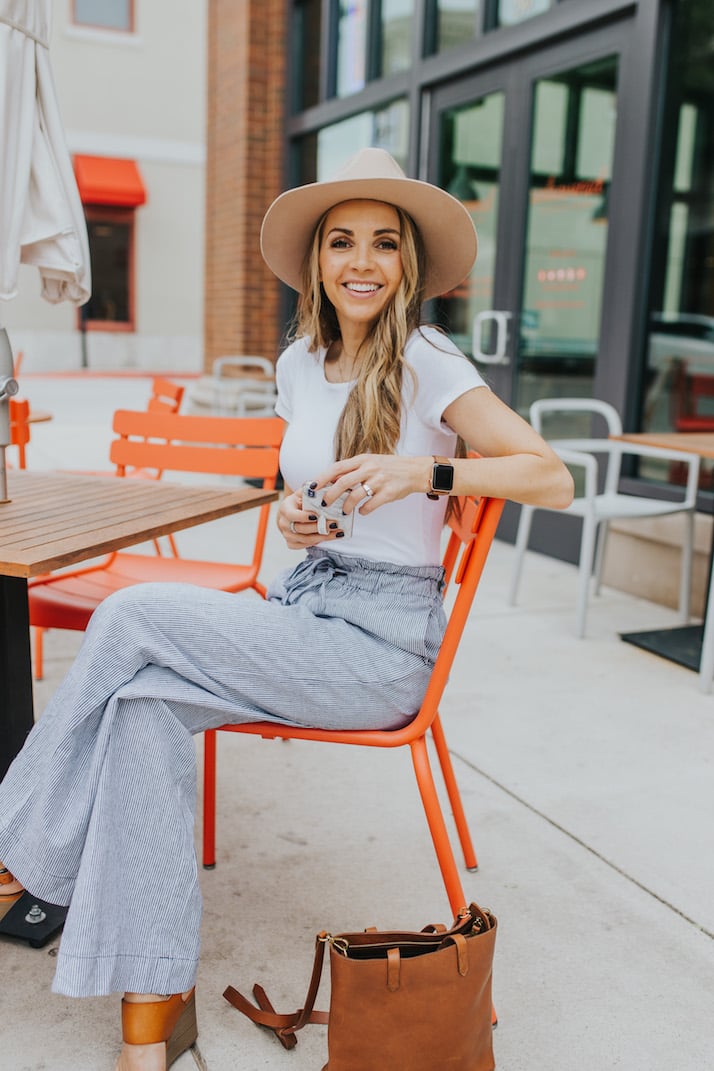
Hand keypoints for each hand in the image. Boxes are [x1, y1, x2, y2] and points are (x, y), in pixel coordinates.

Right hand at [277, 489, 345, 547]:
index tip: (317, 516)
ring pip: (306, 539)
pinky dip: (319, 542)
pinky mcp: (291, 543)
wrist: (288, 515)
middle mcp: (283, 524)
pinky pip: (305, 546)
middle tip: (334, 524)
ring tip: (337, 532)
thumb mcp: (301, 493)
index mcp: (285, 509)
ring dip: (323, 537)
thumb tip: (324, 484)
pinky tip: (331, 537)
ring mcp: (287, 535)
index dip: (304, 517)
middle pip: (302, 529)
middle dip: (319, 527)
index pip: (293, 515)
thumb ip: (309, 490)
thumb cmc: (298, 502)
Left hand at [312, 453, 430, 516]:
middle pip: (342, 483)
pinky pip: (371, 505)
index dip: (322, 477)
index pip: (337, 467)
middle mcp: (369, 468)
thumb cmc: (390, 467)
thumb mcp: (370, 461)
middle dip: (330, 495)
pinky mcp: (388, 493)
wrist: (415, 471)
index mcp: (362, 459)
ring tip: (344, 511)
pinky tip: (362, 511)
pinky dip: (364, 510)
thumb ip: (353, 469)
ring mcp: (379, 480)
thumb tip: (332, 479)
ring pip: (355, 496)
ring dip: (346, 506)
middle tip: (324, 504)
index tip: (312, 486)